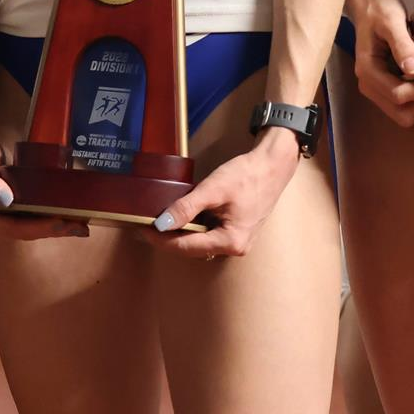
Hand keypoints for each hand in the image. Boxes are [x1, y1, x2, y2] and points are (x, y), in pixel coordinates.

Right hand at [0, 132, 86, 240]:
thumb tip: (6, 201)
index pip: (14, 228)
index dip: (39, 227)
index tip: (60, 222)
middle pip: (26, 232)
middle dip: (53, 230)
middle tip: (79, 227)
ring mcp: (1, 221)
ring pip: (32, 229)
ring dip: (56, 228)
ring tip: (80, 227)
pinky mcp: (11, 214)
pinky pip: (32, 221)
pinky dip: (50, 220)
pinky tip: (68, 219)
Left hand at [146, 128, 298, 258]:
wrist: (272, 165)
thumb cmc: (247, 175)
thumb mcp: (212, 189)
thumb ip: (186, 208)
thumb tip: (161, 224)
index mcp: (231, 242)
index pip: (186, 247)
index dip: (160, 239)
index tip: (141, 229)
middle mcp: (235, 248)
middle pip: (192, 249)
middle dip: (167, 238)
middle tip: (144, 225)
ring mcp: (237, 241)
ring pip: (199, 242)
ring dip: (179, 233)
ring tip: (157, 221)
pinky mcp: (236, 231)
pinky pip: (208, 235)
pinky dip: (193, 227)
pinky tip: (179, 217)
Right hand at [348, 0, 413, 126]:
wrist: (368, 6)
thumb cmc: (377, 11)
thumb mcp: (390, 21)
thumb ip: (402, 44)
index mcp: (369, 71)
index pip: (398, 94)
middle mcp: (372, 86)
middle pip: (404, 110)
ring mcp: (381, 89)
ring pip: (410, 111)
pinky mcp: (392, 87)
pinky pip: (413, 103)